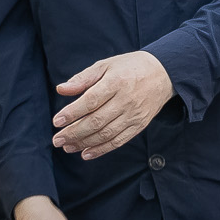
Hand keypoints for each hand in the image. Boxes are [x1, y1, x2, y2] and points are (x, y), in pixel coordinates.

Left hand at [51, 50, 174, 158]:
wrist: (162, 74)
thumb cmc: (129, 67)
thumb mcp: (105, 65)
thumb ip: (83, 78)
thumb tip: (61, 89)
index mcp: (116, 82)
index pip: (90, 101)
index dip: (72, 113)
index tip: (56, 121)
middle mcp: (125, 101)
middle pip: (96, 121)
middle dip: (74, 133)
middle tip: (57, 140)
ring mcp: (133, 115)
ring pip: (106, 134)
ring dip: (84, 143)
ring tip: (67, 147)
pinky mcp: (139, 125)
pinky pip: (118, 141)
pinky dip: (101, 150)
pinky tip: (86, 153)